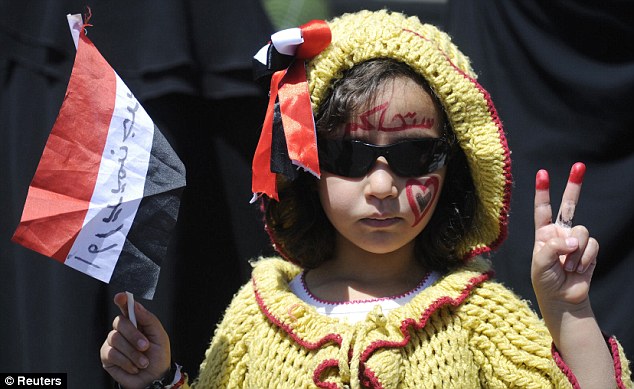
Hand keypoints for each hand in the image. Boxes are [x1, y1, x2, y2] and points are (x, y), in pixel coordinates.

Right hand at [100, 293, 170, 388]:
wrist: (154, 379)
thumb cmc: (158, 357)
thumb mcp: (160, 336)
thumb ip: (148, 319)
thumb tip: (135, 305)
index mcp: (136, 322)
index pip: (126, 307)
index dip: (122, 300)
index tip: (121, 297)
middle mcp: (123, 331)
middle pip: (119, 322)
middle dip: (134, 335)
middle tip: (145, 346)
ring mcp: (113, 343)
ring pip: (115, 339)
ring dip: (132, 353)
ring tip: (142, 361)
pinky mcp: (107, 357)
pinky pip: (111, 354)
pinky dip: (126, 362)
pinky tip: (133, 367)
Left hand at [531, 162, 598, 308]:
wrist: (563, 299)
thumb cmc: (545, 281)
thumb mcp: (540, 263)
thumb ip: (553, 247)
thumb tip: (572, 240)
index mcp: (543, 234)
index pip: (543, 209)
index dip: (543, 191)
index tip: (542, 173)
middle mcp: (560, 234)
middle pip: (569, 205)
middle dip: (574, 185)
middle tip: (579, 165)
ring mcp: (576, 241)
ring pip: (583, 231)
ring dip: (576, 251)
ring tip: (568, 266)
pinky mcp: (590, 250)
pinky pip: (592, 245)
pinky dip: (585, 258)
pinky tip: (578, 269)